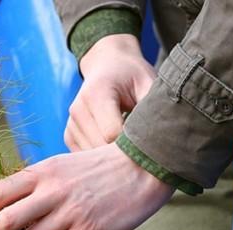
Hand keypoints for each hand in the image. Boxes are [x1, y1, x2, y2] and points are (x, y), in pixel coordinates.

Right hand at [64, 34, 155, 150]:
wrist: (108, 66)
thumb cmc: (133, 76)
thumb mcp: (148, 84)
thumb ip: (152, 109)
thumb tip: (163, 137)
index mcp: (97, 93)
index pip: (112, 134)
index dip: (132, 144)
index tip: (148, 145)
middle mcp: (78, 109)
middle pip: (101, 148)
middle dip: (123, 155)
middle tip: (144, 152)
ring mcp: (71, 123)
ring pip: (93, 158)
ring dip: (113, 160)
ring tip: (130, 148)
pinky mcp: (69, 135)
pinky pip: (86, 158)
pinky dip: (102, 159)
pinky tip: (116, 149)